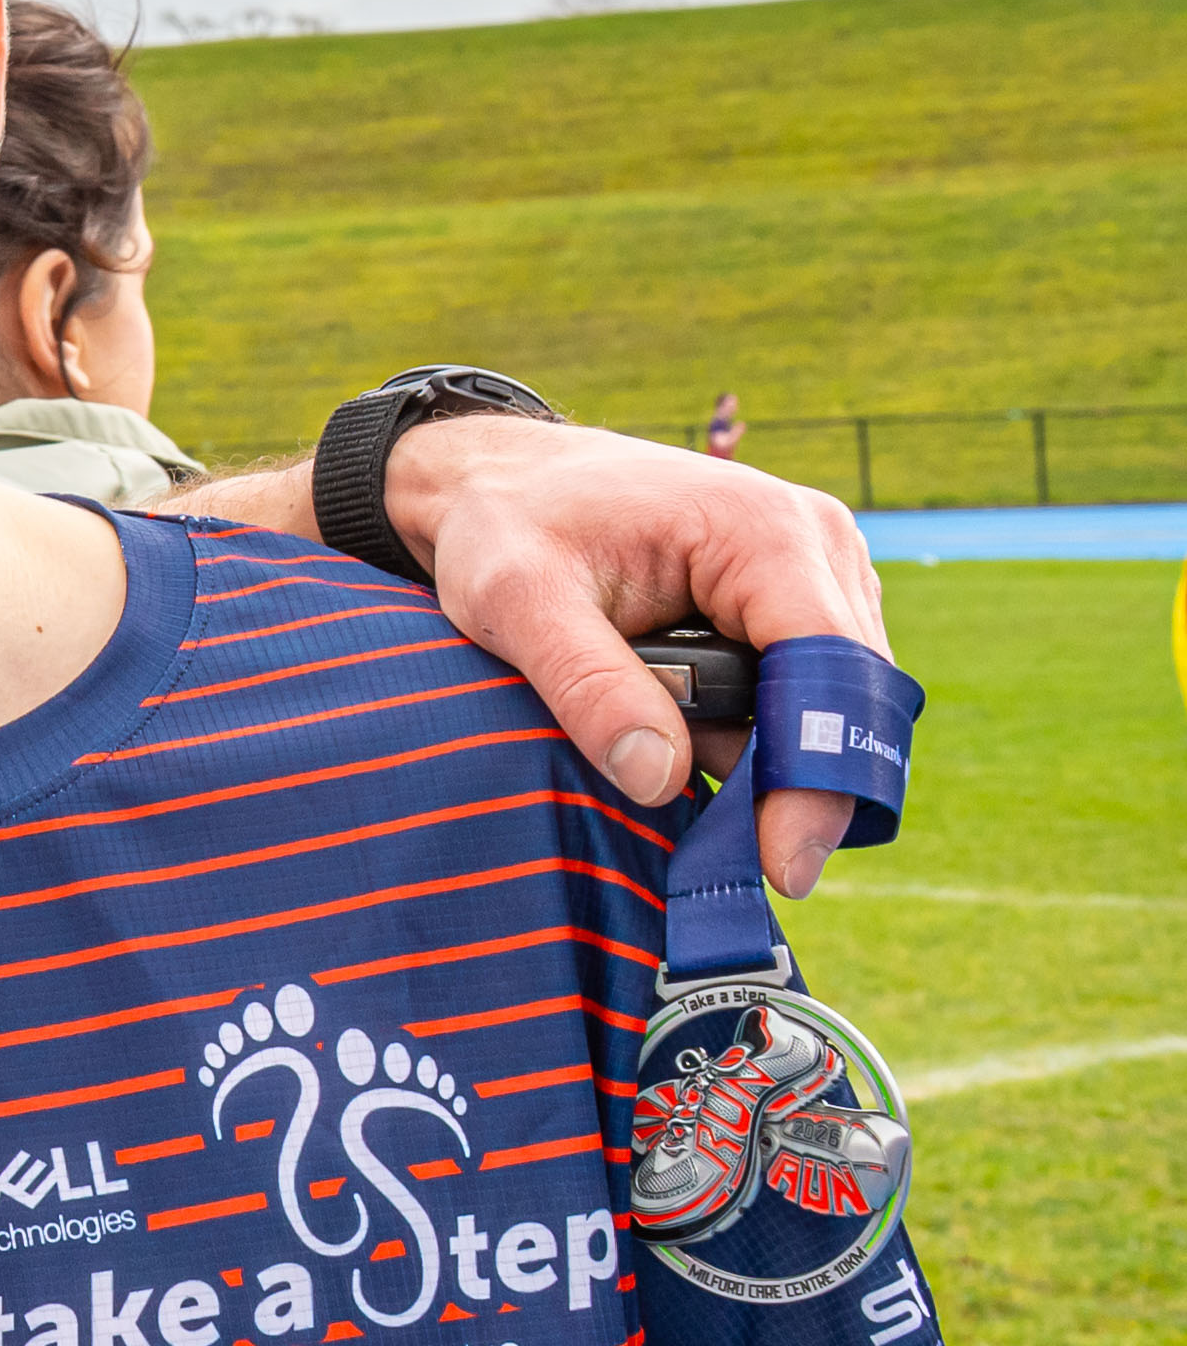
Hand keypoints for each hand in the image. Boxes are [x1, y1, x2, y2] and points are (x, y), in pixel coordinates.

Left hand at [386, 417, 881, 894]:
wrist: (500, 478)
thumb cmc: (505, 525)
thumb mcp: (517, 601)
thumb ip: (588, 686)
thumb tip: (660, 781)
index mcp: (767, 532)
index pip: (829, 673)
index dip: (817, 775)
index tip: (785, 867)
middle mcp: (817, 545)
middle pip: (844, 698)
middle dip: (792, 781)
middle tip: (727, 859)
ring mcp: (816, 573)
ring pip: (824, 703)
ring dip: (764, 757)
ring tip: (671, 774)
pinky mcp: (794, 601)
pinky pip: (796, 691)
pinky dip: (749, 733)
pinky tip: (681, 740)